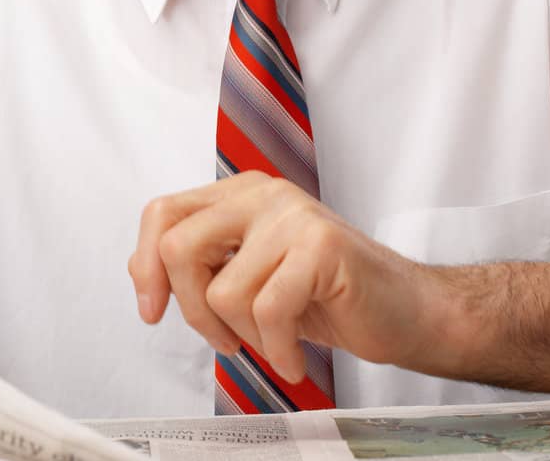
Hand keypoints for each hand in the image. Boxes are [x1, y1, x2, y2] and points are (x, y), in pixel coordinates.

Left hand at [127, 172, 453, 382]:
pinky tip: (294, 355)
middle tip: (224, 339)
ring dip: (245, 337)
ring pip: (223, 291)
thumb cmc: (328, 296)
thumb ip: (203, 262)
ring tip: (275, 341)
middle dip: (191, 310)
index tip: (153, 310)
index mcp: (239, 195)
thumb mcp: (250, 274)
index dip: (145, 266)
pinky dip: (278, 349)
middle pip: (179, 248)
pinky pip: (268, 311)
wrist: (407, 311)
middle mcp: (263, 195)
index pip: (162, 214)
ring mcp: (293, 216)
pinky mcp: (322, 246)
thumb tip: (142, 272)